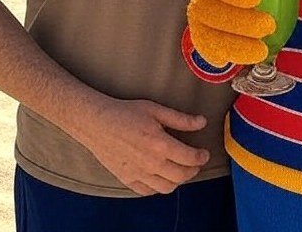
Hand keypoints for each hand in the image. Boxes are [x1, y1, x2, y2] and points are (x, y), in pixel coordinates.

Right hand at [75, 96, 209, 195]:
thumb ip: (181, 119)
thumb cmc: (126, 113)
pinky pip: (147, 191)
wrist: (97, 123)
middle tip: (195, 163)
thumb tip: (202, 122)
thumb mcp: (156, 110)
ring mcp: (138, 173)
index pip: (190, 158)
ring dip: (177, 180)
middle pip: (181, 176)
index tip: (204, 154)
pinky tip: (161, 177)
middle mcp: (151, 163)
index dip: (201, 157)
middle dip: (193, 170)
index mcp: (160, 144)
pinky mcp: (127, 179)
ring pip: (166, 187)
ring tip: (180, 170)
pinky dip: (158, 187)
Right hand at [186, 0, 275, 65]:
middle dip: (240, 22)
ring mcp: (201, 24)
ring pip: (209, 36)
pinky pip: (208, 53)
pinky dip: (220, 57)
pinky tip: (231, 60)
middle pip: (211, 12)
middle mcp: (203, 0)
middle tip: (269, 25)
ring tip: (262, 51)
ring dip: (234, 45)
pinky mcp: (206, 45)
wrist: (242, 7)